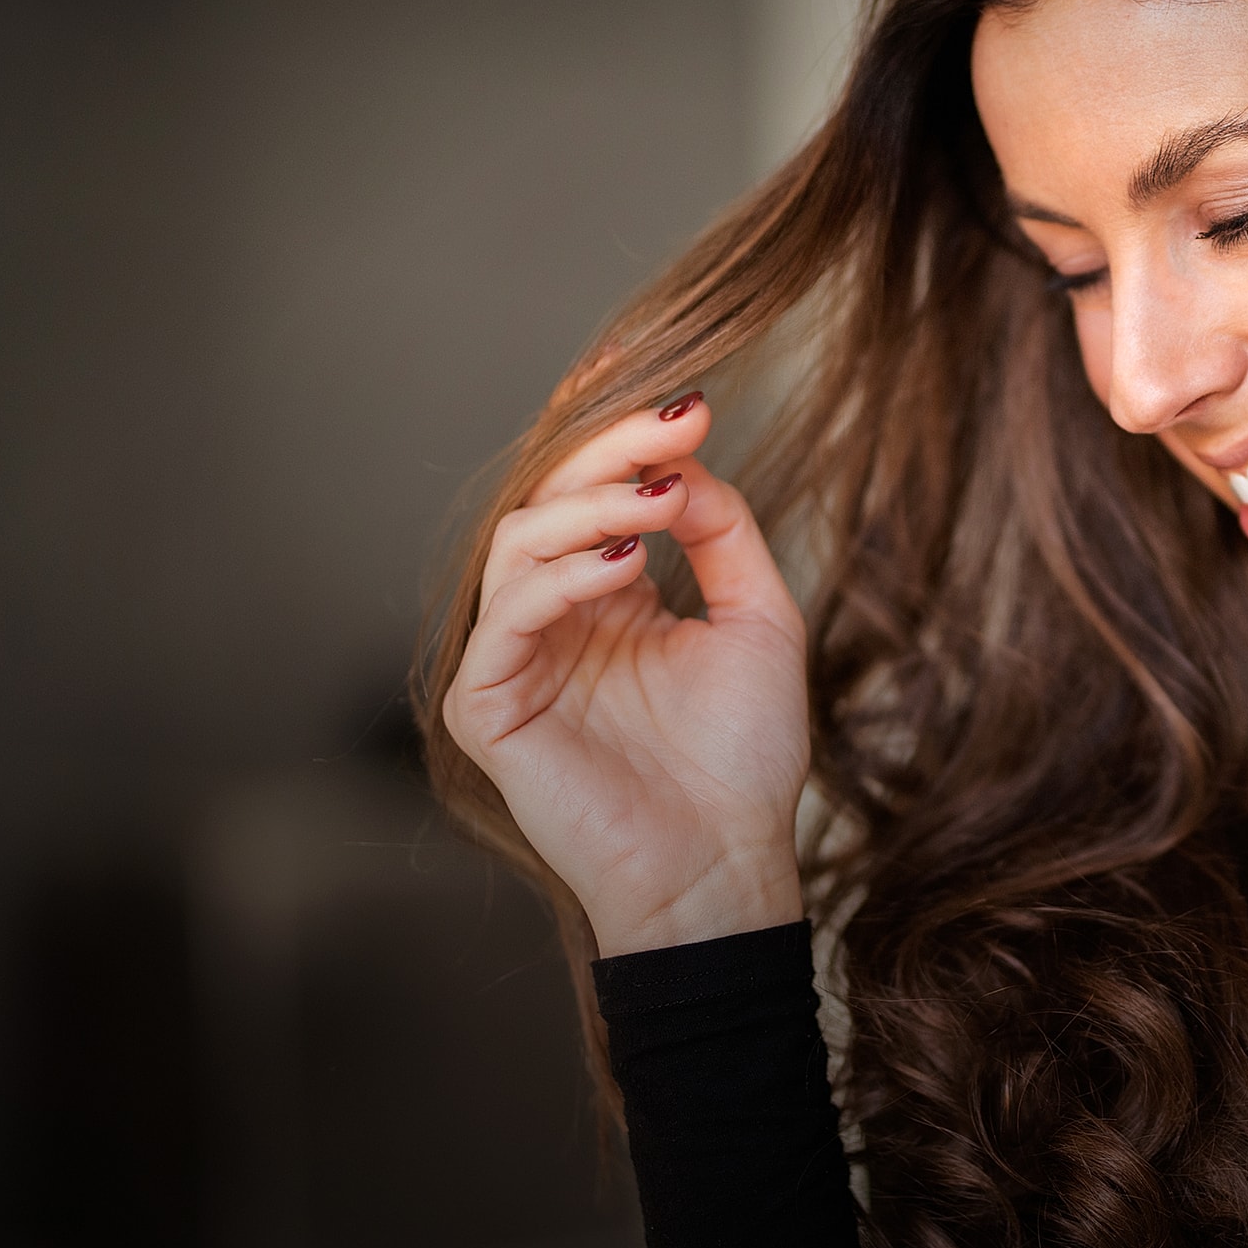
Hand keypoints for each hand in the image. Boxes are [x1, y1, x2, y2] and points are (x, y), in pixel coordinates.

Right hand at [442, 392, 809, 955]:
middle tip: (677, 421)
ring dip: (590, 507)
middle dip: (612, 450)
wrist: (727, 862)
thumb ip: (723, 532)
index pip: (591, 490)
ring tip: (660, 497)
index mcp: (607, 594)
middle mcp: (554, 616)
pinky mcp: (488, 706)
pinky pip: (505, 619)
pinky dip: (559, 579)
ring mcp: (515, 658)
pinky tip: (622, 565)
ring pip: (519, 543)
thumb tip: (685, 459)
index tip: (673, 385)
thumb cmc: (744, 757)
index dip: (615, 430)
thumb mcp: (759, 618)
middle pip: (552, 499)